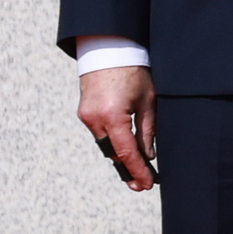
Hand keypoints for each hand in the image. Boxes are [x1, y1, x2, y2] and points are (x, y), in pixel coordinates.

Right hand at [80, 65, 159, 192]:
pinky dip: (112, 142)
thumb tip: (148, 155)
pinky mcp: (84, 113)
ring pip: (105, 145)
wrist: (108, 49)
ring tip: (137, 170)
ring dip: (120, 156)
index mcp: (113, 116)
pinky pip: (100, 134)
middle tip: (142, 184)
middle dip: (128, 169)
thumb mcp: (148, 100)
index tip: (147, 184)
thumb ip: (147, 130)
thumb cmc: (132, 71)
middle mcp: (95, 120)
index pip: (126, 152)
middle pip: (112, 153)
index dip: (137, 171)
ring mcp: (87, 117)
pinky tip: (124, 148)